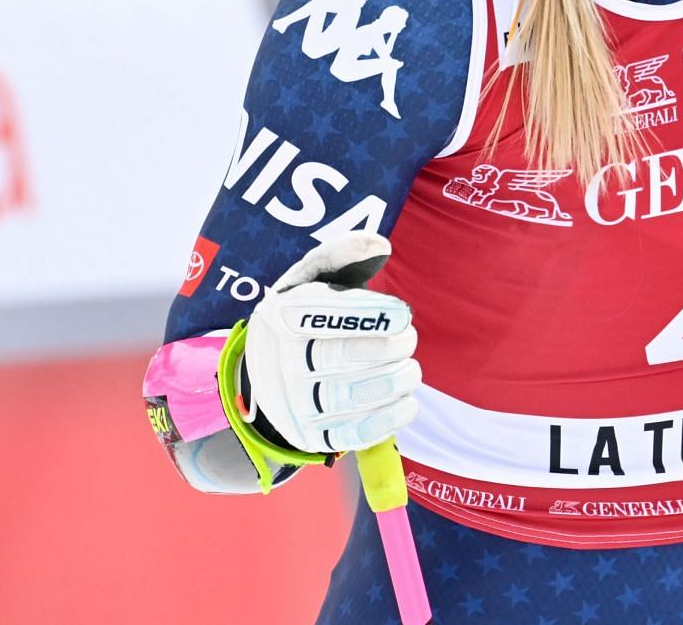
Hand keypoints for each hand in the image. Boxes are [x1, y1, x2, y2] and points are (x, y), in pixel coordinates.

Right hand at [242, 233, 419, 454]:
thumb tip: (379, 244)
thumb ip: (343, 255)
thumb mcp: (314, 279)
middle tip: (409, 340)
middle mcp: (277, 363)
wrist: (272, 377)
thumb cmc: (306, 317)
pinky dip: (389, 418)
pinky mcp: (310, 437)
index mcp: (278, 316)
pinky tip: (406, 401)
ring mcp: (291, 405)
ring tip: (410, 370)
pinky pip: (353, 434)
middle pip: (337, 357)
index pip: (320, 315)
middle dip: (388, 348)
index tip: (402, 315)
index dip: (366, 316)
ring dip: (394, 382)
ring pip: (349, 397)